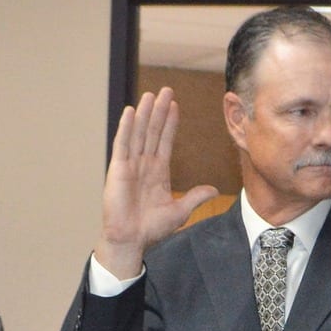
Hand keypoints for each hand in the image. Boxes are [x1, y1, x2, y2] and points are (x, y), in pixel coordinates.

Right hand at [97, 87, 220, 277]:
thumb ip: (195, 197)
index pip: (165, 141)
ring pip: (139, 133)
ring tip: (150, 95)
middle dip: (159, 111)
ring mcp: (130, 165)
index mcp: (158, 171)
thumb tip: (213, 190)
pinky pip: (122, 144)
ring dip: (145, 114)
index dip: (170, 123)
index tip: (175, 105)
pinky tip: (131, 112)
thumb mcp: (180, 211)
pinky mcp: (118, 169)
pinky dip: (126, 128)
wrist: (132, 240)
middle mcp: (144, 164)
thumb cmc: (151, 229)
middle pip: (153, 131)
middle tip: (166, 90)